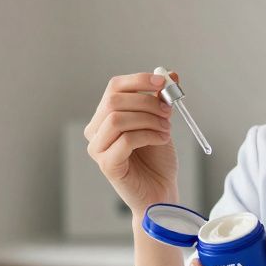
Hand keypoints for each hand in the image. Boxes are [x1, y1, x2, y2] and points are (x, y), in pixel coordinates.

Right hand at [84, 71, 179, 213]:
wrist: (160, 191)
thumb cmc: (157, 159)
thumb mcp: (161, 122)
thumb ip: (161, 99)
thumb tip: (169, 74)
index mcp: (105, 116)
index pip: (114, 87)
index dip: (139, 81)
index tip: (163, 83)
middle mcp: (96, 131)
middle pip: (114, 101)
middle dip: (147, 103)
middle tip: (168, 113)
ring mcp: (98, 149)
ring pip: (117, 118)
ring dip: (148, 120)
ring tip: (166, 130)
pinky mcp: (107, 165)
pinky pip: (125, 140)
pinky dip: (148, 135)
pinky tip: (161, 140)